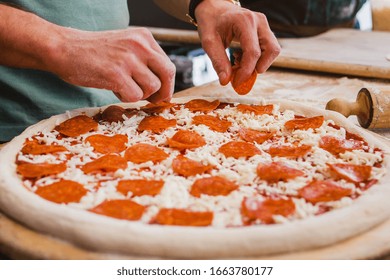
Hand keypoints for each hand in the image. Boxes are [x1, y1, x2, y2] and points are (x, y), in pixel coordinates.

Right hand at [48, 27, 175, 102]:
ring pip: (152, 88)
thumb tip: (163, 87)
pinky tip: (113, 88)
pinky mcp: (116, 74)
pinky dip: (125, 98)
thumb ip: (144, 61)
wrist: (63, 48)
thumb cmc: (93, 52)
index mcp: (144, 37)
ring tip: (123, 87)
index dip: (167, 83)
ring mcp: (128, 59)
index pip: (168, 64)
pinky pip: (135, 96)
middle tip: (154, 101)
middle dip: (163, 92)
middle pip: (167, 74)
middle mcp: (139, 45)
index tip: (161, 93)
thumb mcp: (125, 47)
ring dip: (139, 94)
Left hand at [195, 0, 279, 85]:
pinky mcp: (264, 29)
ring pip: (273, 50)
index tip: (237, 83)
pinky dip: (258, 58)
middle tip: (241, 75)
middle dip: (258, 67)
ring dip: (259, 63)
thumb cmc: (210, 22)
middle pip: (271, 50)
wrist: (214, 8)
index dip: (247, 71)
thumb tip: (226, 81)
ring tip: (238, 63)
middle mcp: (258, 21)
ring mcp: (263, 24)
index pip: (253, 52)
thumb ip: (218, 61)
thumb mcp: (208, 42)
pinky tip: (241, 57)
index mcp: (244, 21)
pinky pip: (268, 48)